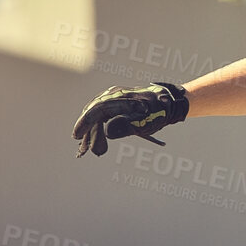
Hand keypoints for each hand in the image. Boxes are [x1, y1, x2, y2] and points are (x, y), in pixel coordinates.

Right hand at [72, 82, 188, 156]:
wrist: (169, 103)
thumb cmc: (158, 112)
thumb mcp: (145, 122)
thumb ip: (127, 126)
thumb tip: (107, 131)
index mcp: (119, 96)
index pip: (96, 109)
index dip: (85, 123)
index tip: (76, 136)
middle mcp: (112, 94)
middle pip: (93, 113)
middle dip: (89, 133)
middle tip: (87, 151)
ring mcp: (112, 97)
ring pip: (95, 115)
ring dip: (93, 133)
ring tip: (95, 150)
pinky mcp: (113, 103)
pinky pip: (100, 115)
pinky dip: (98, 129)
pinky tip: (97, 142)